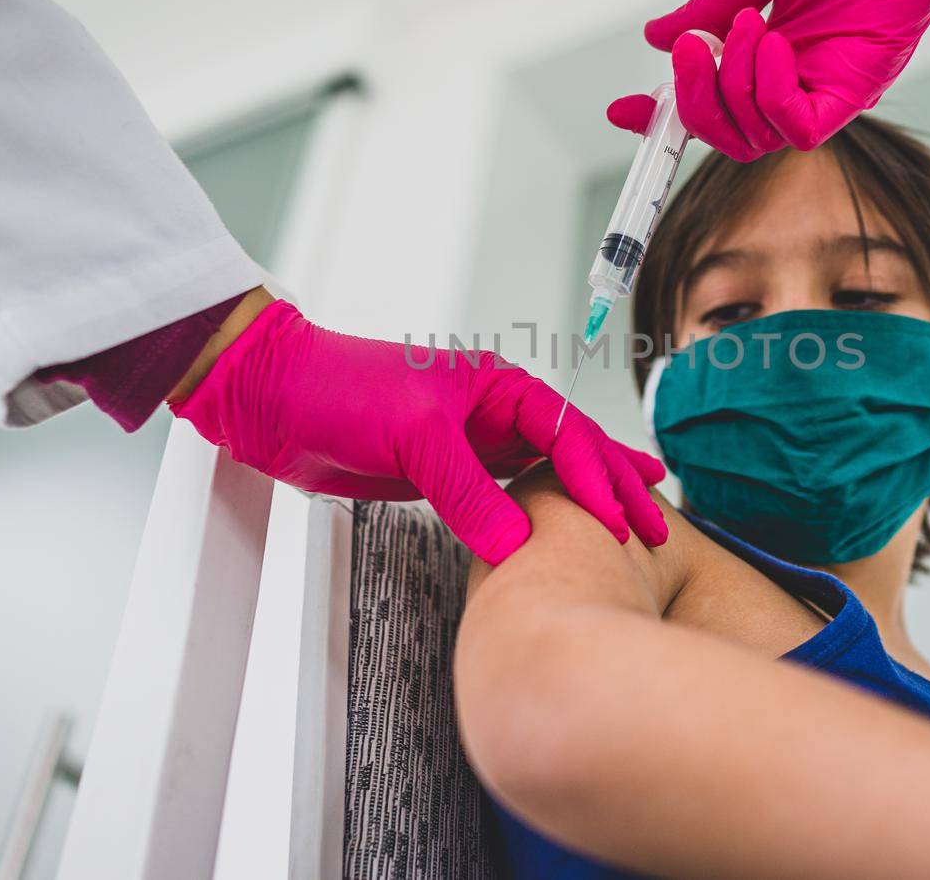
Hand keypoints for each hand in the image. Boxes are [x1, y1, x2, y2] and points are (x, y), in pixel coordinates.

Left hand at [170, 300, 667, 563]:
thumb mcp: (412, 437)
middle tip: (655, 524)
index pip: (566, 434)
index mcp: (498, 385)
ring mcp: (472, 444)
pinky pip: (508, 495)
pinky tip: (561, 525)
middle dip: (615, 486)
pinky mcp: (446, 474)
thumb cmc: (338, 389)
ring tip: (639, 512)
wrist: (273, 399)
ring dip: (590, 496)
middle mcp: (494, 412)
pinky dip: (542, 511)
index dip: (598, 479)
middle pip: (573, 450)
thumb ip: (466, 490)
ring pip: (548, 473)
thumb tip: (516, 543)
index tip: (621, 521)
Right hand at [607, 0, 929, 159]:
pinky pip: (802, 128)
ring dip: (733, 85)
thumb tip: (658, 36)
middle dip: (694, 102)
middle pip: (732, 136)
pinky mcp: (858, 86)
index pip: (718, 105)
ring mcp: (830, 87)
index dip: (668, 116)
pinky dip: (771, 96)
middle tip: (689, 50)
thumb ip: (709, 6)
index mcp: (776, 54)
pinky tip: (771, 43)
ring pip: (758, 137)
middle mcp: (802, 80)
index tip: (625, 108)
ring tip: (744, 23)